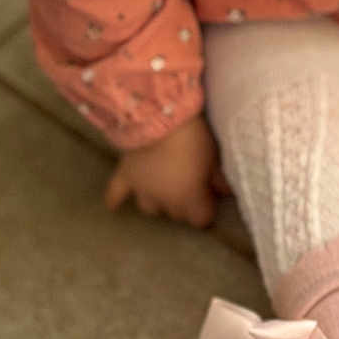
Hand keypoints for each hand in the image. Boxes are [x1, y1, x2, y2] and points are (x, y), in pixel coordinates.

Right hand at [105, 115, 224, 227]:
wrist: (158, 118)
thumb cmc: (192, 138)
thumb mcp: (213, 157)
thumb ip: (219, 178)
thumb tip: (225, 191)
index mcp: (188, 199)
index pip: (200, 220)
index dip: (206, 209)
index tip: (210, 198)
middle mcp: (163, 201)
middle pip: (176, 214)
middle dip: (185, 205)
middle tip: (191, 188)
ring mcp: (141, 190)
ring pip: (151, 208)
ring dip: (159, 201)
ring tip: (165, 190)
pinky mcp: (125, 175)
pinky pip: (116, 193)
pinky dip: (115, 200)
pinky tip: (113, 207)